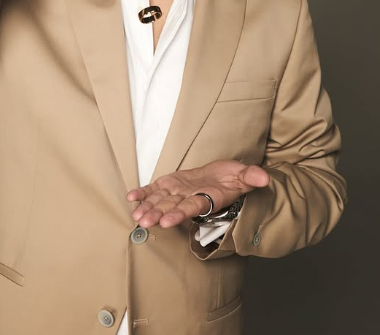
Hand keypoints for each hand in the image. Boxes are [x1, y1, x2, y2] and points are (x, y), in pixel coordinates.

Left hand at [127, 160, 269, 227]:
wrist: (222, 175)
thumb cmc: (233, 177)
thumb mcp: (245, 175)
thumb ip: (252, 176)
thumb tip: (264, 178)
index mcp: (207, 197)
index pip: (192, 207)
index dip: (180, 213)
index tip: (167, 221)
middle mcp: (190, 197)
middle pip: (172, 208)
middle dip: (157, 215)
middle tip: (144, 222)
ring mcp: (178, 191)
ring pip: (161, 201)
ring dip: (148, 207)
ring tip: (135, 215)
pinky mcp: (170, 184)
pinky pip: (154, 190)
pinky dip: (143, 193)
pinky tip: (131, 197)